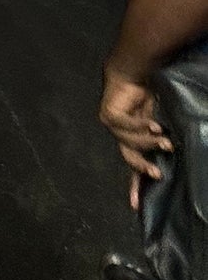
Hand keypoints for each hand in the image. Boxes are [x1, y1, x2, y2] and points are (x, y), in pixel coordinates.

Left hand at [99, 65, 171, 185]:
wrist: (131, 73)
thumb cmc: (145, 96)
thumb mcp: (155, 122)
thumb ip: (158, 139)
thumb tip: (171, 155)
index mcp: (131, 140)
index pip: (132, 166)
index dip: (134, 186)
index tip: (134, 206)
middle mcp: (119, 135)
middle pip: (129, 158)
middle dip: (142, 168)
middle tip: (157, 174)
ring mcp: (111, 125)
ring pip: (130, 142)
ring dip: (149, 143)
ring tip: (165, 142)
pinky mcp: (108, 114)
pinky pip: (126, 126)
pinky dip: (141, 127)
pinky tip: (154, 126)